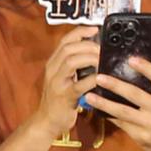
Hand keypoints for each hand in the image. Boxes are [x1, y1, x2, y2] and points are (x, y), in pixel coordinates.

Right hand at [26, 25, 101, 141]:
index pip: (64, 41)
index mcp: (53, 64)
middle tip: (103, 49)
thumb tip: (95, 52)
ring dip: (90, 58)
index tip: (95, 29)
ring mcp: (56, 83)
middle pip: (68, 48)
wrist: (47, 121)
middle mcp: (52, 70)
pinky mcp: (64, 96)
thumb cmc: (60, 99)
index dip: (80, 32)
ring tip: (102, 61)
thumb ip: (75, 65)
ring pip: (71, 61)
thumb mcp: (63, 78)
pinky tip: (101, 79)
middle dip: (88, 45)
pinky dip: (92, 79)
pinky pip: (80, 84)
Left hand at [83, 56, 150, 150]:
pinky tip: (96, 109)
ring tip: (89, 96)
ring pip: (124, 112)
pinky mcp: (141, 136)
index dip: (146, 68)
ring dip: (104, 104)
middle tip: (99, 77)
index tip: (131, 59)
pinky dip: (107, 115)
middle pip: (136, 94)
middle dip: (115, 85)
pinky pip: (121, 123)